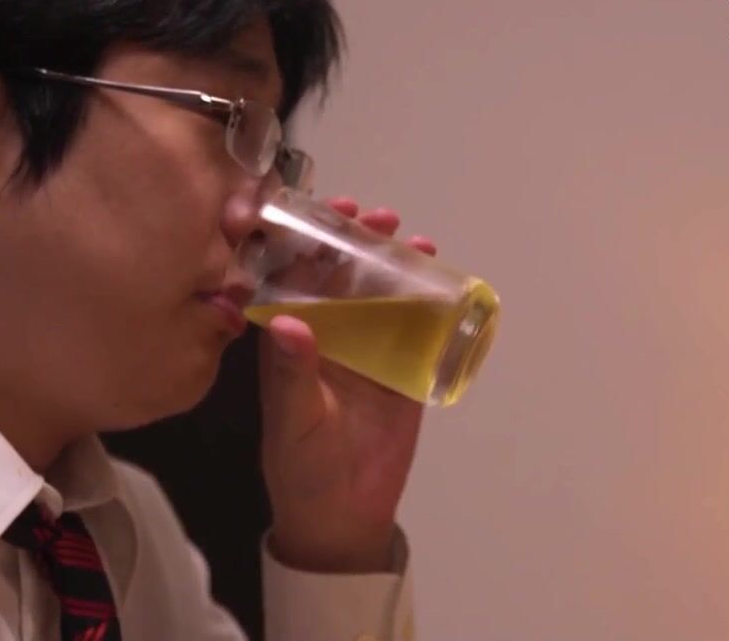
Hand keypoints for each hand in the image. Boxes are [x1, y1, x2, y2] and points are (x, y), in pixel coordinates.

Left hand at [259, 197, 436, 573]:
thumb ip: (293, 375)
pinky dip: (429, 298)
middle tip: (376, 216)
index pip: (290, 275)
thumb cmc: (304, 466)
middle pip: (339, 272)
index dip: (302, 239)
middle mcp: (328, 333)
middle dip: (355, 238)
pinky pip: (416, 324)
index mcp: (290, 339)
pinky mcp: (403, 367)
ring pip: (379, 290)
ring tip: (414, 240)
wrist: (345, 515)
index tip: (319, 213)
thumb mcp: (295, 421)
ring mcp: (367, 348)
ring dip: (393, 260)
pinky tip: (441, 278)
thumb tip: (287, 322)